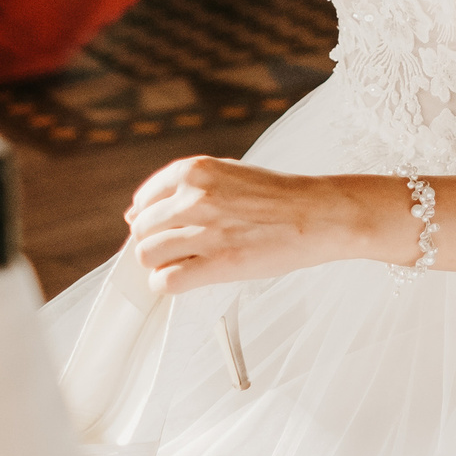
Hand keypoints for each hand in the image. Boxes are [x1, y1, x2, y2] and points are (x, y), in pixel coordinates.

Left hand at [126, 154, 367, 293]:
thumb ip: (185, 189)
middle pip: (142, 229)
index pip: (144, 200)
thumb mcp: (228, 174)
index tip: (163, 229)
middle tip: (180, 248)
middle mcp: (194, 197)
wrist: (319, 214)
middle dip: (155, 241)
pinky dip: (167, 284)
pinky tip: (186, 278)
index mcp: (195, 171)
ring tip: (186, 263)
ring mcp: (205, 230)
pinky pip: (166, 281)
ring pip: (148, 255)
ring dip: (161, 263)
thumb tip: (136, 213)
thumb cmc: (279, 196)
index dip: (150, 219)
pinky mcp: (218, 263)